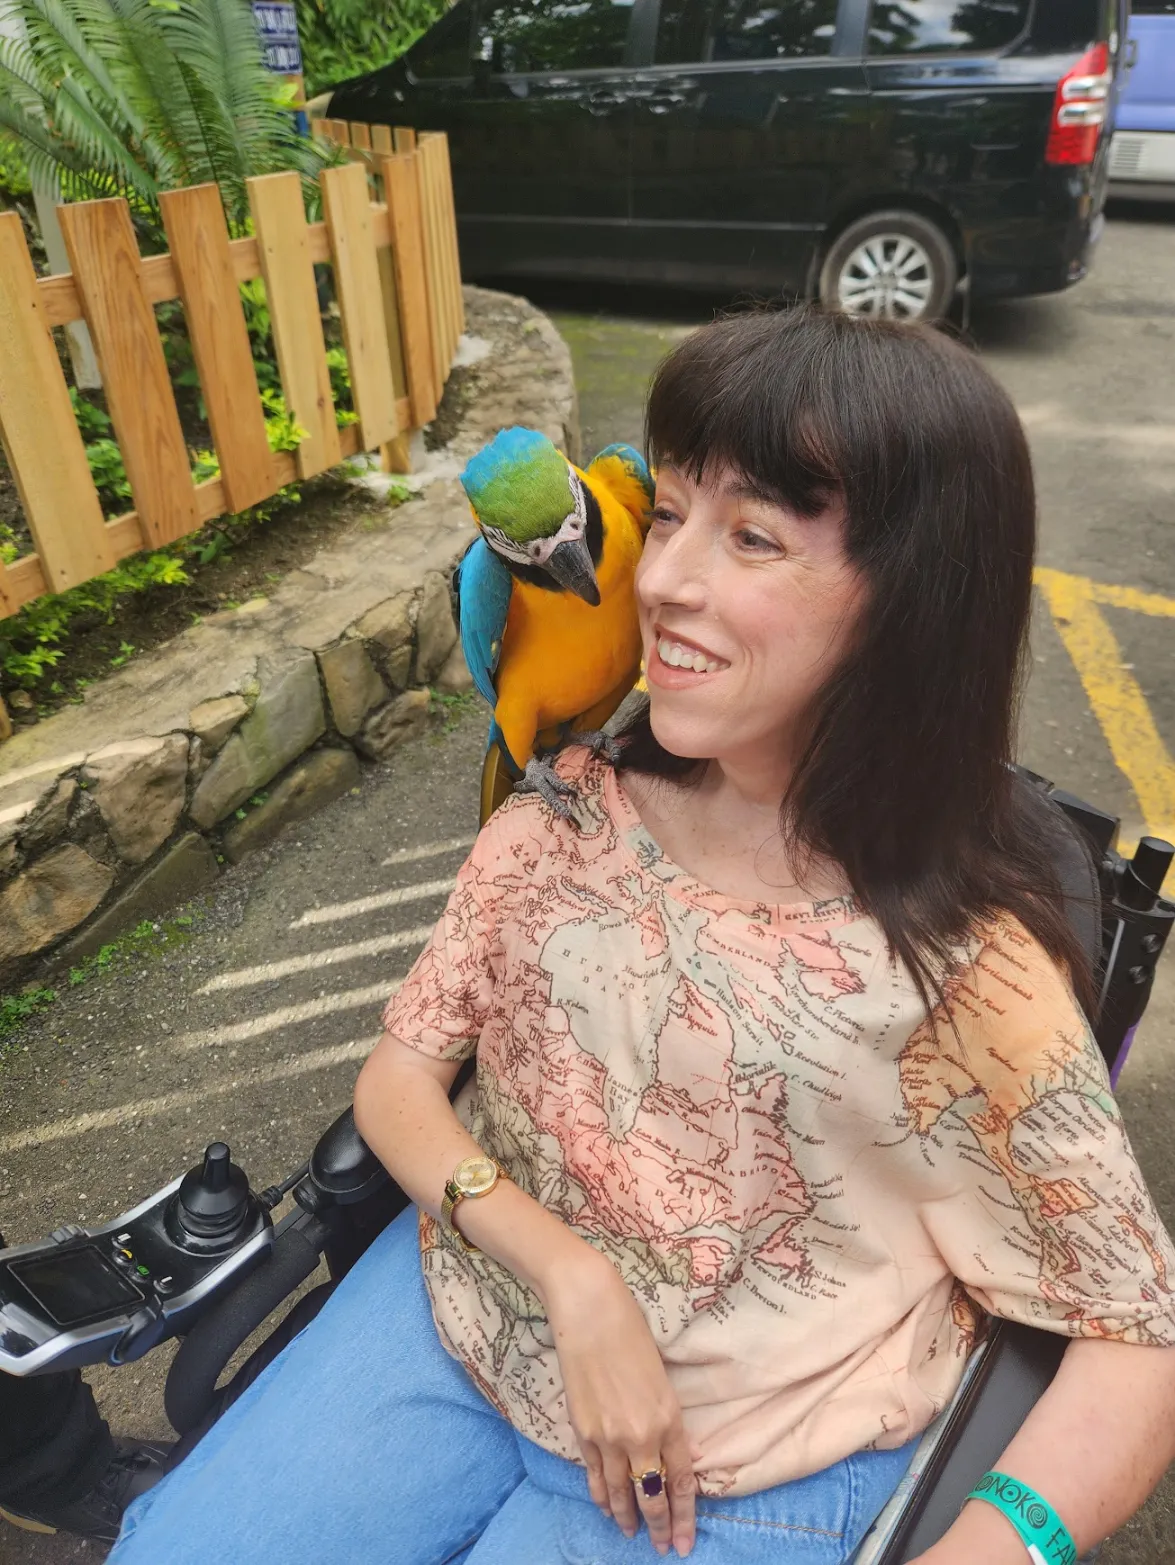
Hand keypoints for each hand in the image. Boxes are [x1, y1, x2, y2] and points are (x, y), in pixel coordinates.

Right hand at [542, 1251, 697, 1556]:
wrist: (588, 1308)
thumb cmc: (631, 1330)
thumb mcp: (661, 1376)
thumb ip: (666, 1417)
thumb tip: (676, 1450)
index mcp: (669, 1417)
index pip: (682, 1480)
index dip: (685, 1514)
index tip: (687, 1539)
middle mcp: (642, 1434)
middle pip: (653, 1495)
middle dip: (661, 1526)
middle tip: (666, 1548)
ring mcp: (609, 1435)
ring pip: (621, 1492)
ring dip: (629, 1518)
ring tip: (634, 1536)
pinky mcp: (582, 1430)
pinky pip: (595, 1475)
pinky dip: (602, 1496)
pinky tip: (606, 1508)